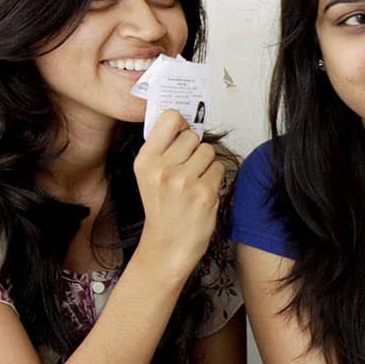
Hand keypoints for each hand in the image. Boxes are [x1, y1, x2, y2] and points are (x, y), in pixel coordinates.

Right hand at [133, 109, 224, 274]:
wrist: (167, 245)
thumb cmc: (162, 209)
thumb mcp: (149, 176)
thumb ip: (163, 149)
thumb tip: (184, 122)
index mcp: (145, 161)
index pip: (170, 118)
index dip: (181, 124)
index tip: (181, 135)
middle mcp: (163, 169)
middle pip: (193, 135)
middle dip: (194, 149)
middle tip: (187, 168)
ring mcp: (184, 181)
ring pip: (208, 150)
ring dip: (206, 164)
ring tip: (194, 181)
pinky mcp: (205, 192)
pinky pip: (219, 168)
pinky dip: (214, 178)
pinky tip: (202, 192)